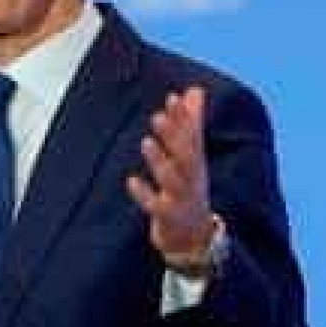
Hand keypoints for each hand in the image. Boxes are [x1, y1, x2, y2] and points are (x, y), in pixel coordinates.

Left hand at [126, 87, 216, 267]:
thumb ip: (191, 122)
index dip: (183, 118)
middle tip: (158, 116)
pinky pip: (156, 206)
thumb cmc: (188, 187)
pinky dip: (145, 194)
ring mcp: (181, 197)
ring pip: (173, 179)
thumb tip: (195, 89)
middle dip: (174, 135)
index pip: (192, 136)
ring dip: (160, 161)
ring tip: (146, 142)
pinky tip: (131, 180)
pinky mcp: (168, 217)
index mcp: (194, 161)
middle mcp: (191, 177)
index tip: (172, 97)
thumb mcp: (191, 155)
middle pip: (186, 155)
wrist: (195, 237)